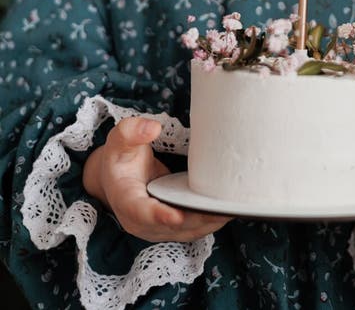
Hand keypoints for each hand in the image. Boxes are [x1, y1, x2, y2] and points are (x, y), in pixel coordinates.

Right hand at [83, 116, 231, 242]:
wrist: (118, 177)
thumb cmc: (121, 156)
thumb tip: (153, 128)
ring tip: (232, 209)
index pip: (141, 212)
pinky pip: (191, 229)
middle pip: (171, 226)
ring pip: (185, 231)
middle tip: (222, 209)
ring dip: (208, 223)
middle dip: (197, 220)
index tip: (178, 215)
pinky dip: (209, 222)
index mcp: (125, 199)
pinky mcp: (170, 227)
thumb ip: (132, 131)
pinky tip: (227, 211)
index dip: (159, 216)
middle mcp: (139, 221)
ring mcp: (155, 228)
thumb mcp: (119, 139)